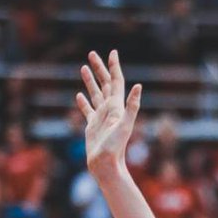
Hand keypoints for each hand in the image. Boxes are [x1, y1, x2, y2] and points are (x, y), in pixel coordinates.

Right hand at [76, 50, 141, 178]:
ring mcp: (100, 118)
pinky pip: (87, 110)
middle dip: (99, 69)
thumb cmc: (116, 148)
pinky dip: (83, 102)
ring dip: (90, 81)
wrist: (106, 165)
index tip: (112, 52)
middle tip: (92, 54)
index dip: (114, 67)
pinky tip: (79, 95)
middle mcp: (110, 110)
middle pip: (104, 85)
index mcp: (117, 107)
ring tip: (83, 67)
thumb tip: (139, 86)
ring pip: (95, 94)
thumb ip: (132, 106)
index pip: (116, 82)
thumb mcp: (125, 125)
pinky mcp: (92, 126)